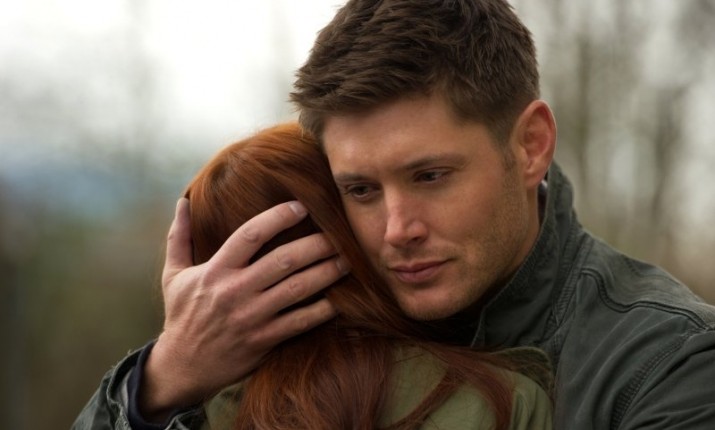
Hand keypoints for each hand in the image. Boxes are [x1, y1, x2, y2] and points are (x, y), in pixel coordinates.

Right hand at [139, 198, 343, 419]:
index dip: (278, 217)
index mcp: (216, 271)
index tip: (301, 206)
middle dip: (315, 244)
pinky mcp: (264, 340)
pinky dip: (323, 310)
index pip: (250, 235)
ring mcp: (251, 317)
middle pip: (283, 260)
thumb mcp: (173, 275)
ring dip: (326, 272)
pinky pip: (300, 322)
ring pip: (297, 289)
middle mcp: (235, 291)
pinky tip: (340, 298)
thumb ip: (179, 236)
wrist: (182, 367)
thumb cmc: (182, 315)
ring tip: (347, 260)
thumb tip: (182, 201)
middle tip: (338, 233)